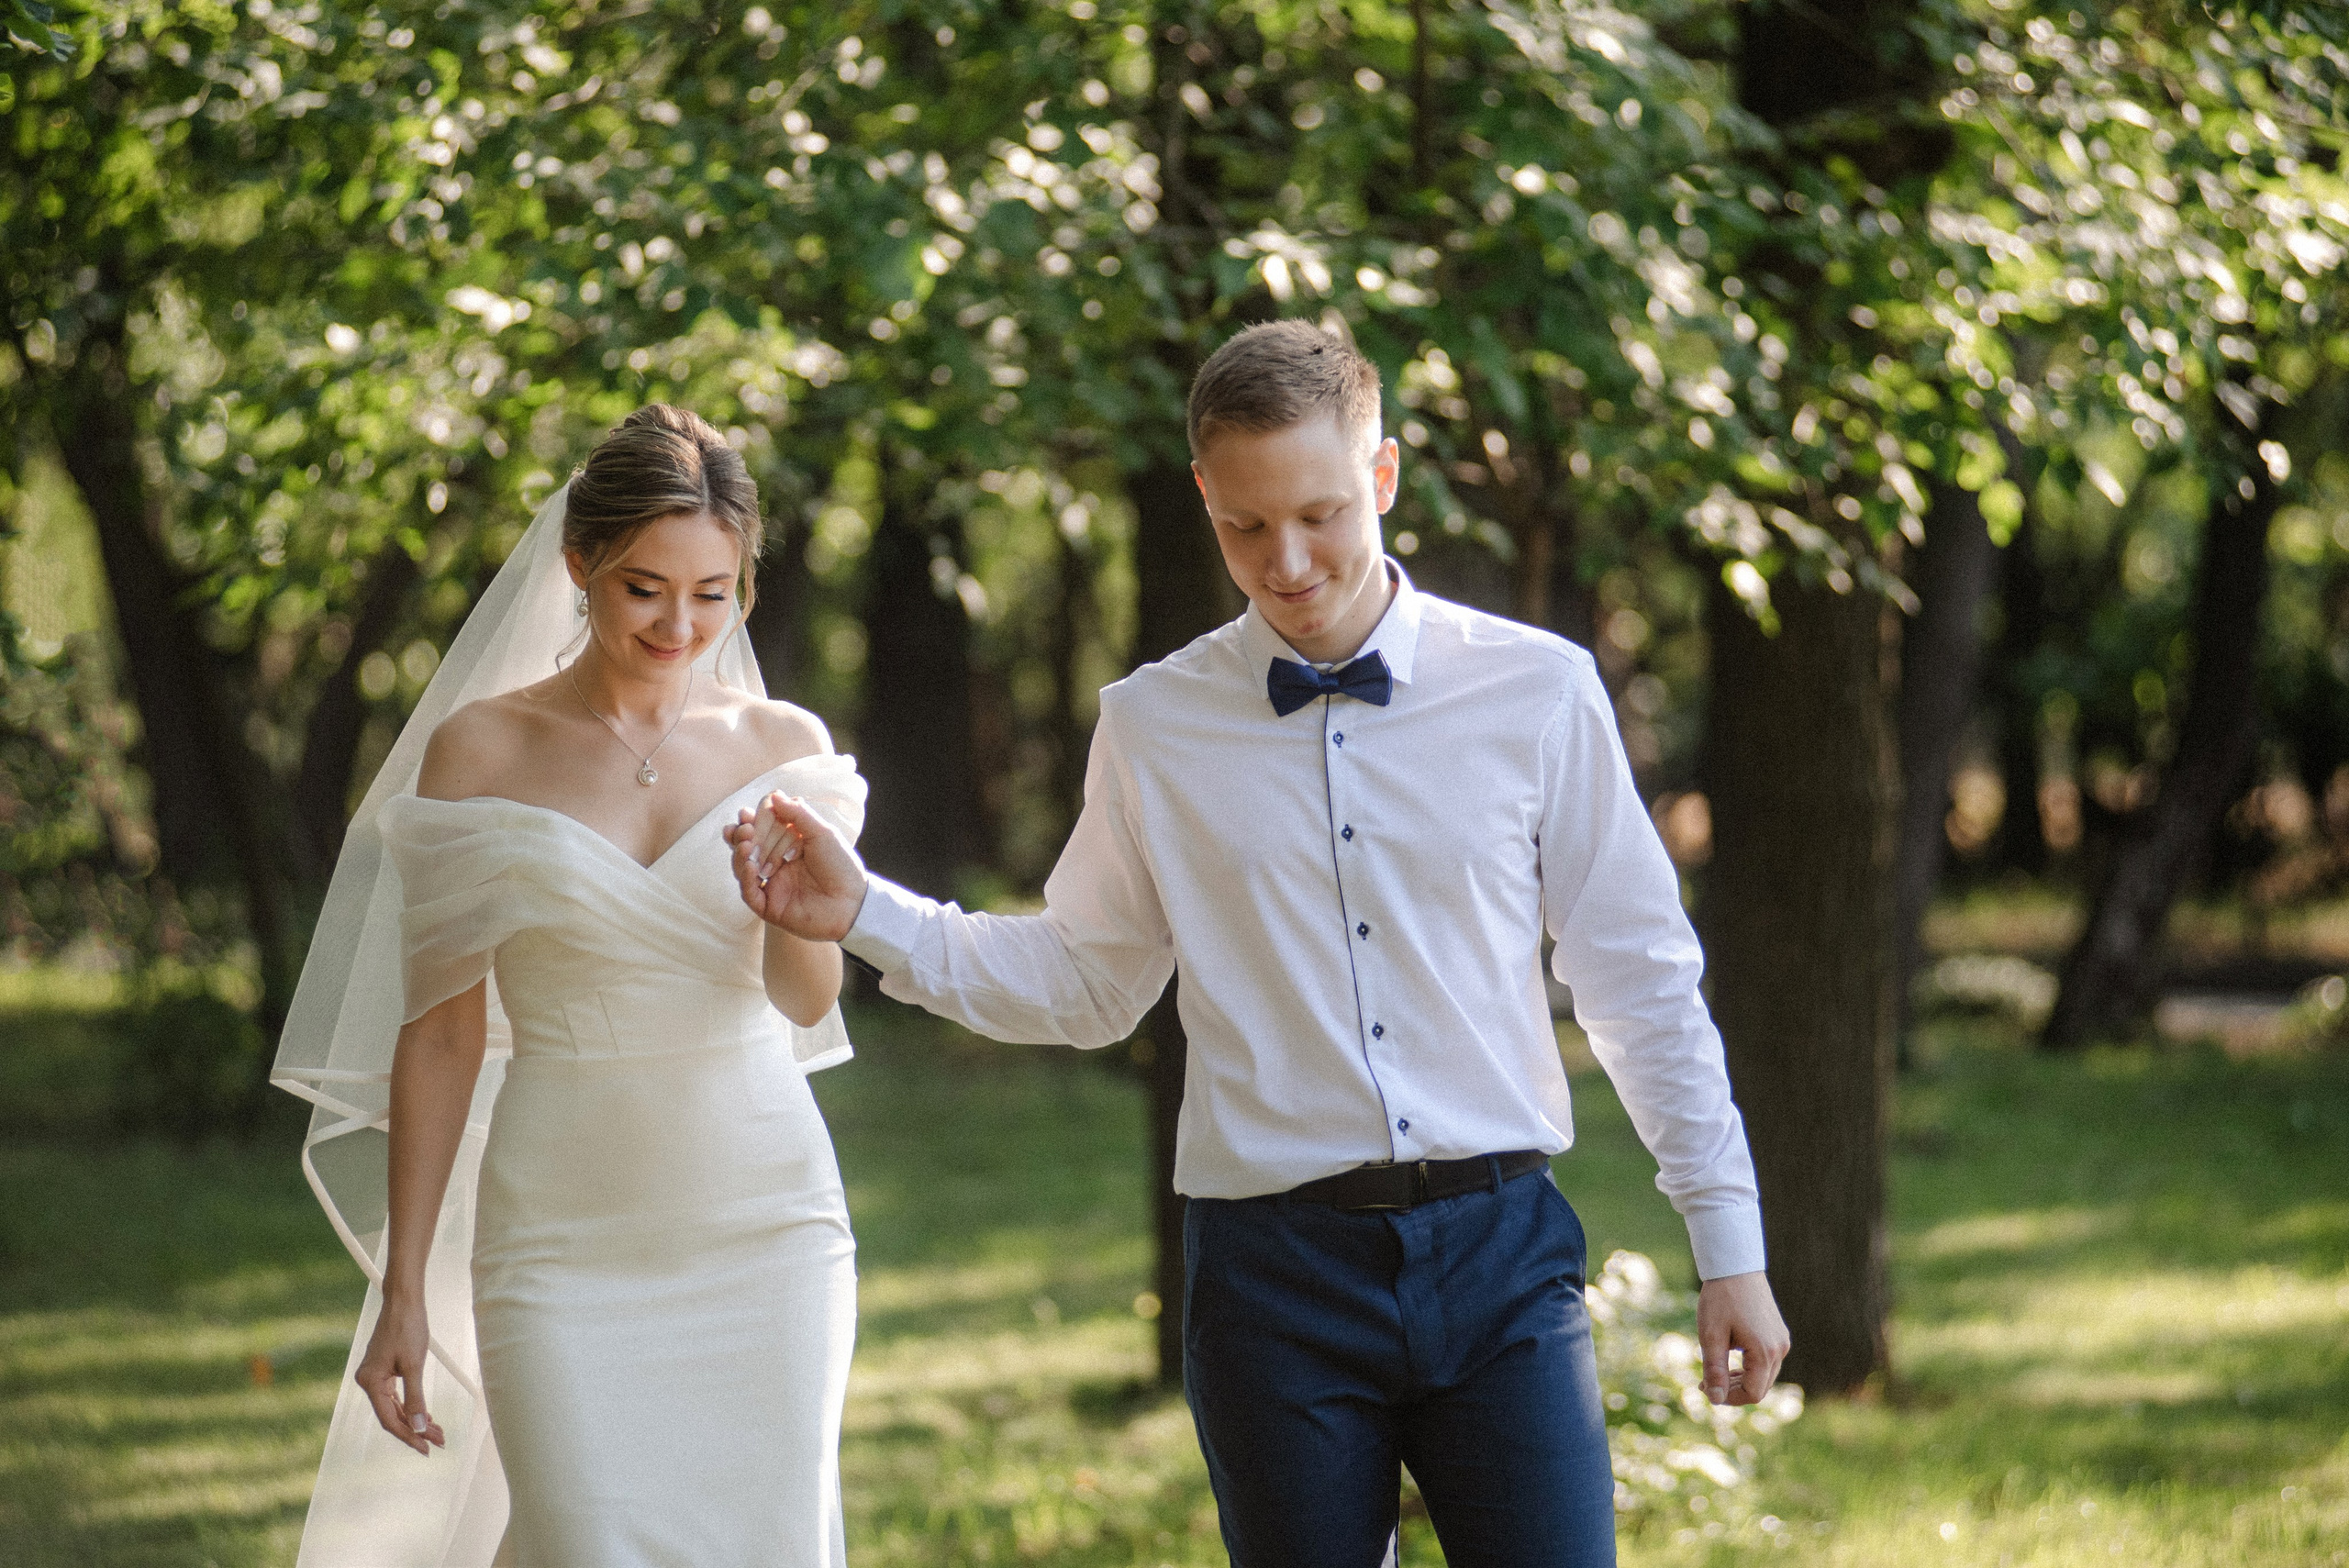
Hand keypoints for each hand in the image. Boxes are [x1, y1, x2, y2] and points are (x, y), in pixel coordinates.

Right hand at [354, 1290, 444, 1454]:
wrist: (404, 1300)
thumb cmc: (408, 1328)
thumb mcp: (414, 1365)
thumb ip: (415, 1399)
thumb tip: (419, 1428)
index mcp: (370, 1382)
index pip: (389, 1419)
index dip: (408, 1436)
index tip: (427, 1448)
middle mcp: (368, 1381)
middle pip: (392, 1415)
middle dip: (416, 1429)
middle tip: (439, 1442)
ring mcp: (375, 1376)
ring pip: (395, 1407)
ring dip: (416, 1420)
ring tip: (438, 1432)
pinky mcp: (384, 1370)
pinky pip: (396, 1395)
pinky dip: (411, 1406)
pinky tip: (426, 1416)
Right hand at [724, 792, 868, 942]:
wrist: (853, 903)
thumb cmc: (842, 866)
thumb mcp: (822, 833)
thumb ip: (798, 814)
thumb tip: (775, 795)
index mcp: (788, 843)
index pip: (762, 827)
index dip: (754, 820)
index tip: (749, 814)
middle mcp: (777, 862)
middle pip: (747, 845)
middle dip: (742, 835)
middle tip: (745, 829)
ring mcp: (771, 884)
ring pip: (743, 867)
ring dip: (739, 853)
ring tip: (747, 844)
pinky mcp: (769, 906)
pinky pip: (749, 892)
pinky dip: (745, 877)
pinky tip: (749, 865)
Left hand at [1695, 1270, 1790, 1405]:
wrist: (1735, 1265)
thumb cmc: (1720, 1299)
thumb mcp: (1711, 1336)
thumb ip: (1715, 1370)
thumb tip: (1715, 1400)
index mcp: (1765, 1352)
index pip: (1753, 1393)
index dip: (1729, 1398)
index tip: (1706, 1388)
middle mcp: (1780, 1348)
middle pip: (1760, 1387)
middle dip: (1733, 1390)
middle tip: (1704, 1381)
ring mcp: (1781, 1340)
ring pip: (1763, 1375)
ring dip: (1740, 1379)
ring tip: (1713, 1372)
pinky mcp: (1778, 1333)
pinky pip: (1766, 1360)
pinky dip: (1748, 1366)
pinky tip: (1728, 1359)